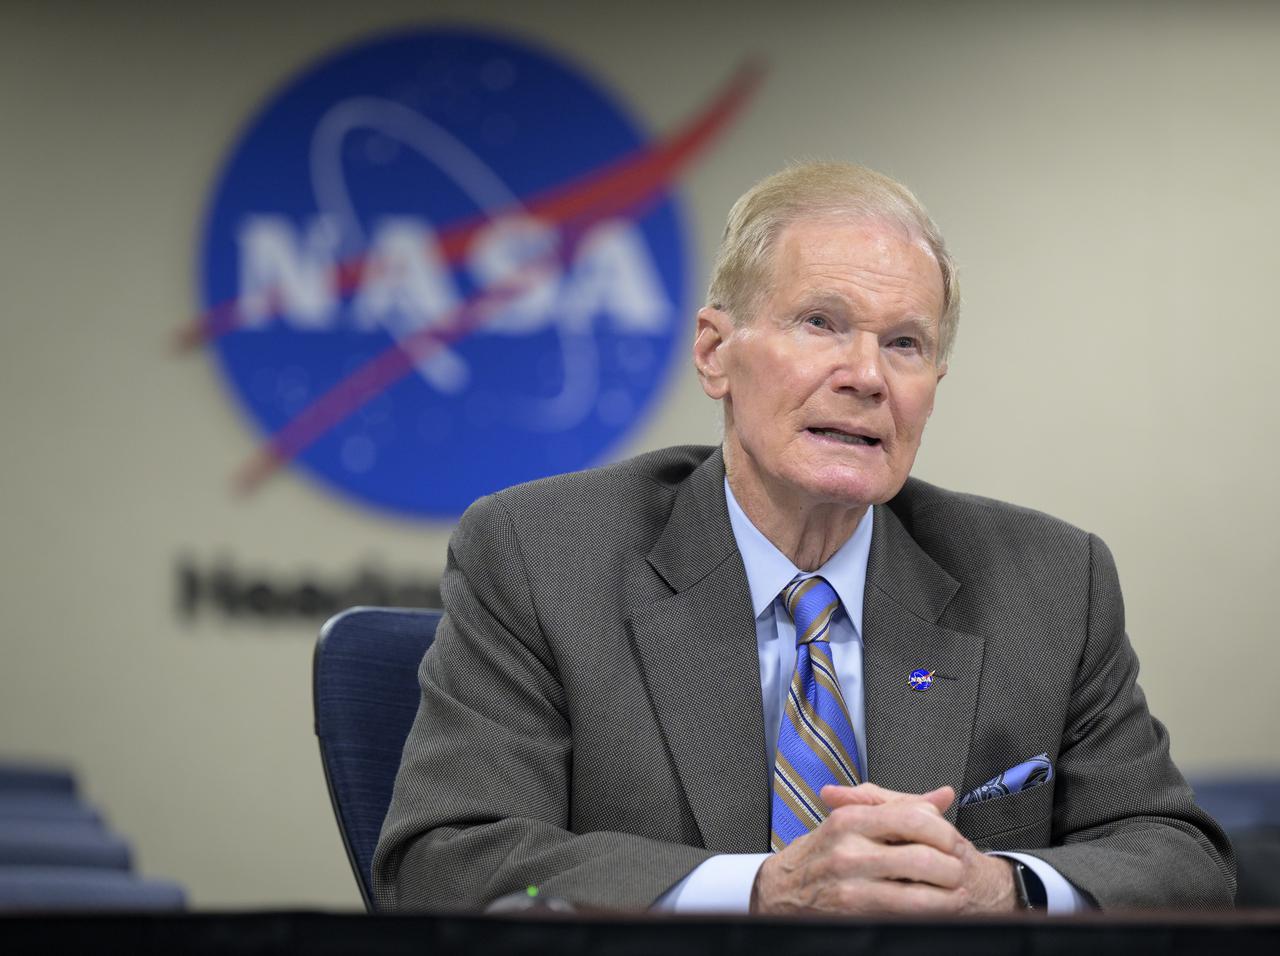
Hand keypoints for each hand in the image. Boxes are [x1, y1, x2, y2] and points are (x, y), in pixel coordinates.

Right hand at [750, 783, 1017, 915]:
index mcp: (851, 819)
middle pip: (922, 855)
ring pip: (918, 889)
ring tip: (954, 891)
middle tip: (959, 869)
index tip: (952, 841)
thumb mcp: (850, 821)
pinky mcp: (854, 911)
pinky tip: (936, 908)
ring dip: (946, 893)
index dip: (944, 831)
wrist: (779, 892)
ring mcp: (851, 883)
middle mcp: (849, 849)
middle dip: (951, 866)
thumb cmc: (819, 855)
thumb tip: (943, 795)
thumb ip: (898, 806)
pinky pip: (905, 913)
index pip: (914, 817)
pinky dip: (930, 911)